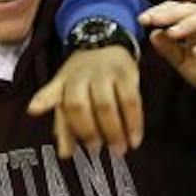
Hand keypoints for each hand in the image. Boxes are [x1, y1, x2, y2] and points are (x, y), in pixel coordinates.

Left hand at [26, 45, 142, 156]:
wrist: (105, 42)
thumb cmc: (82, 76)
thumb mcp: (67, 93)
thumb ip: (64, 124)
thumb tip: (64, 154)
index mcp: (65, 81)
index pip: (61, 103)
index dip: (59, 121)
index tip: (61, 144)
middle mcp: (82, 75)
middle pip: (82, 106)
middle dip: (89, 132)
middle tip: (96, 151)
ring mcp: (105, 73)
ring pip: (107, 106)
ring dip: (113, 132)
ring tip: (118, 151)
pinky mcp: (127, 74)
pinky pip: (131, 101)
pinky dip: (134, 124)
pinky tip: (135, 140)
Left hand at [140, 2, 195, 109]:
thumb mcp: (185, 65)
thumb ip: (170, 51)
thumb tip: (152, 34)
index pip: (178, 9)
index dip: (161, 11)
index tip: (142, 19)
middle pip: (192, 9)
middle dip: (171, 13)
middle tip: (153, 20)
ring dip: (190, 24)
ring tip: (172, 33)